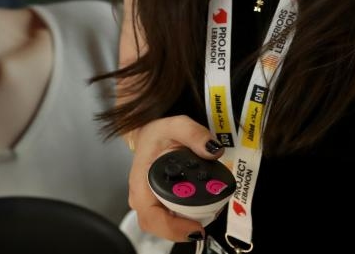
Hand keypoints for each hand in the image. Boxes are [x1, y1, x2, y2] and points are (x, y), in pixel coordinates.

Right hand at [127, 115, 223, 241]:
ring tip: (210, 209)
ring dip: (189, 222)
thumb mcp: (176, 125)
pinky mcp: (159, 204)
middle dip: (187, 226)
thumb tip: (213, 150)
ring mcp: (150, 203)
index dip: (173, 228)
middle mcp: (143, 198)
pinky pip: (172, 219)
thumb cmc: (157, 133)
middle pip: (161, 226)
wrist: (151, 134)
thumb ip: (194, 134)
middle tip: (211, 214)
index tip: (196, 228)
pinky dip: (188, 216)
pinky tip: (203, 207)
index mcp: (141, 183)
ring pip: (167, 226)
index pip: (152, 217)